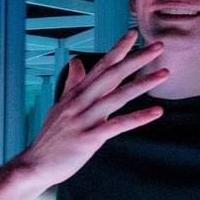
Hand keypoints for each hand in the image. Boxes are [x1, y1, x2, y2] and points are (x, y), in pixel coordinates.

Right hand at [14, 31, 168, 188]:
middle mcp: (80, 103)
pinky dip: (138, 118)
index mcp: (75, 95)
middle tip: (158, 46)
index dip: (117, 49)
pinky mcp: (88, 139)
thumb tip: (76, 61)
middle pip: (112, 75)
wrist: (34, 166)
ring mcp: (83, 120)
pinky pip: (117, 126)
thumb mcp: (59, 106)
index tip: (133, 33)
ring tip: (164, 73)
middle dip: (136, 59)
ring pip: (117, 97)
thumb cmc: (50, 138)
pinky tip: (157, 112)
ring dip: (143, 84)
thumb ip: (72, 84)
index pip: (99, 67)